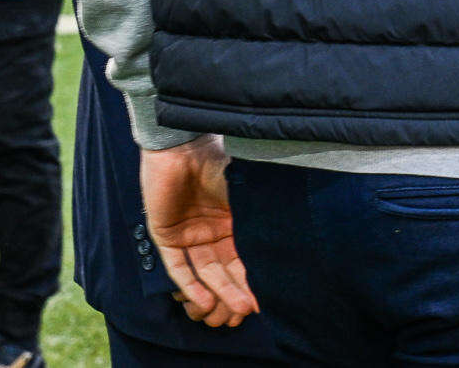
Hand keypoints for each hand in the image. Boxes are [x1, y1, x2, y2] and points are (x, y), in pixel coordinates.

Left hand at [140, 134, 258, 326]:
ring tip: (232, 313)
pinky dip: (190, 285)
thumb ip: (259, 220)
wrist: (182, 145)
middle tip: (249, 311)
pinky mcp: (165, 234)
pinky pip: (178, 266)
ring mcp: (189, 233)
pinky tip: (204, 302)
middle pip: (225, 268)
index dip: (254, 278)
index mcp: (233, 219)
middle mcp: (212, 229)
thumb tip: (294, 244)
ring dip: (218, 292)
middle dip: (237, 291)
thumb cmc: (219, 163)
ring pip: (205, 271)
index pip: (244, 256)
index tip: (268, 299)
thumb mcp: (246, 195)